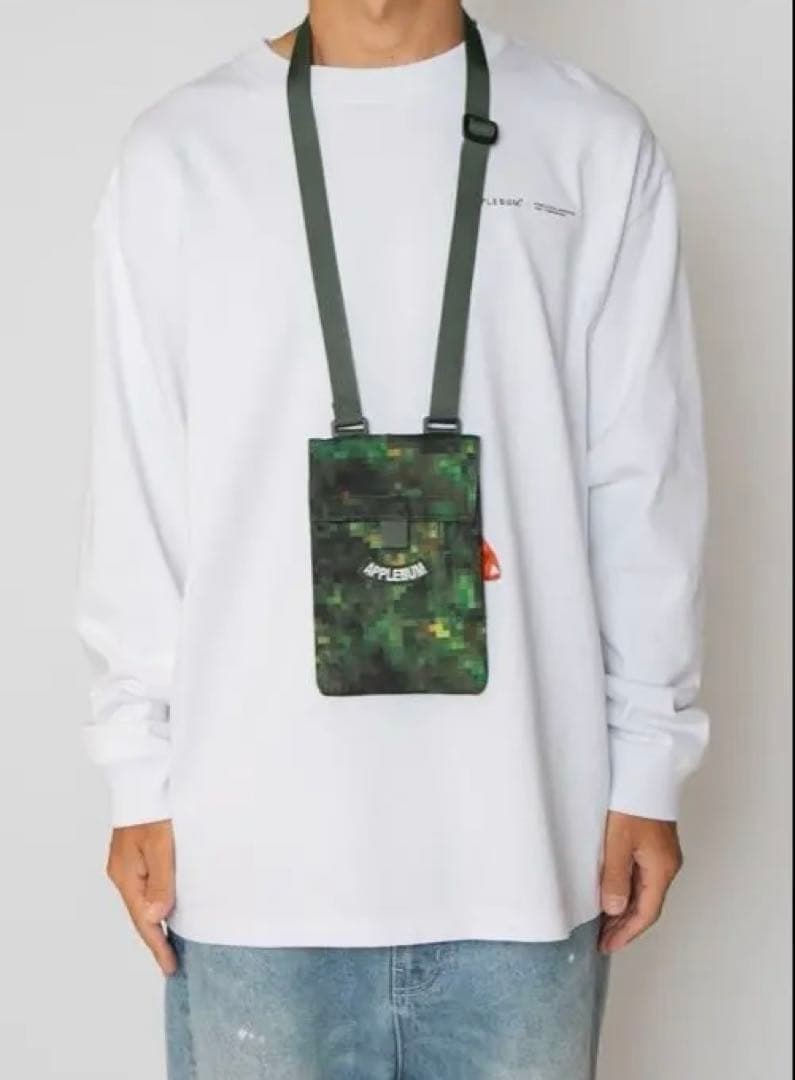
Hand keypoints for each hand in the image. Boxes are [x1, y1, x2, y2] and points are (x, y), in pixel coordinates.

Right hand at [106, 820, 176, 974]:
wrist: (141, 780)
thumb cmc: (153, 808)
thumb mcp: (161, 845)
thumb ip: (160, 881)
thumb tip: (156, 916)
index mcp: (126, 876)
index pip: (143, 920)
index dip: (158, 945)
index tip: (171, 968)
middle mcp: (123, 873)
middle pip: (141, 914)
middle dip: (157, 938)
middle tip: (174, 962)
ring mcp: (128, 864)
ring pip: (144, 900)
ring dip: (158, 921)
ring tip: (173, 942)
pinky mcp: (135, 855)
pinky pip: (147, 886)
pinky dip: (157, 901)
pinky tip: (166, 907)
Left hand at [599, 811, 682, 953]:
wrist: (644, 769)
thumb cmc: (631, 801)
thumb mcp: (617, 842)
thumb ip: (614, 878)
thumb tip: (613, 910)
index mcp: (662, 868)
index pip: (646, 913)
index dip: (626, 933)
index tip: (607, 946)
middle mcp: (666, 864)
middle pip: (646, 904)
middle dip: (624, 925)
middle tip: (601, 939)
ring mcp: (661, 854)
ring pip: (643, 891)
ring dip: (624, 908)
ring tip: (602, 922)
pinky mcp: (653, 843)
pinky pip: (640, 876)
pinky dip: (626, 890)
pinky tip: (610, 892)